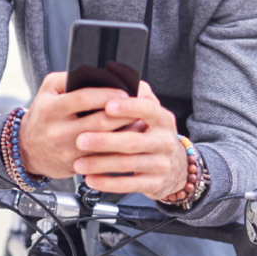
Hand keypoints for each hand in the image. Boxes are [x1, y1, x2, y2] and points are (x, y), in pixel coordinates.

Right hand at [18, 72, 131, 178]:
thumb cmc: (42, 116)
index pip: (83, 99)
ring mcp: (69, 151)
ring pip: (105, 142)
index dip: (107, 94)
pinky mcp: (77, 165)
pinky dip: (119, 148)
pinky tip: (129, 139)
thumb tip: (96, 74)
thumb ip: (68, 78)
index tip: (124, 91)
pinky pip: (104, 157)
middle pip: (100, 122)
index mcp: (51, 110)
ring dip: (126, 131)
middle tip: (140, 106)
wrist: (26, 149)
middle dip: (124, 113)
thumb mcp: (47, 91)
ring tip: (139, 120)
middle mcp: (59, 132)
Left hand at [70, 81, 189, 200]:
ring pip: (128, 164)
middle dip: (104, 141)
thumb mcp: (152, 114)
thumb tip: (115, 71)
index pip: (147, 109)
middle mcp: (165, 141)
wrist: (178, 169)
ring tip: (78, 163)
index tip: (107, 105)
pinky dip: (108, 183)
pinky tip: (91, 179)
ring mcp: (161, 164)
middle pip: (133, 141)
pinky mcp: (154, 183)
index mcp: (162, 119)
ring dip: (101, 164)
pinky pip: (129, 185)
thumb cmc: (154, 135)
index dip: (128, 107)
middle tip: (80, 139)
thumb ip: (137, 95)